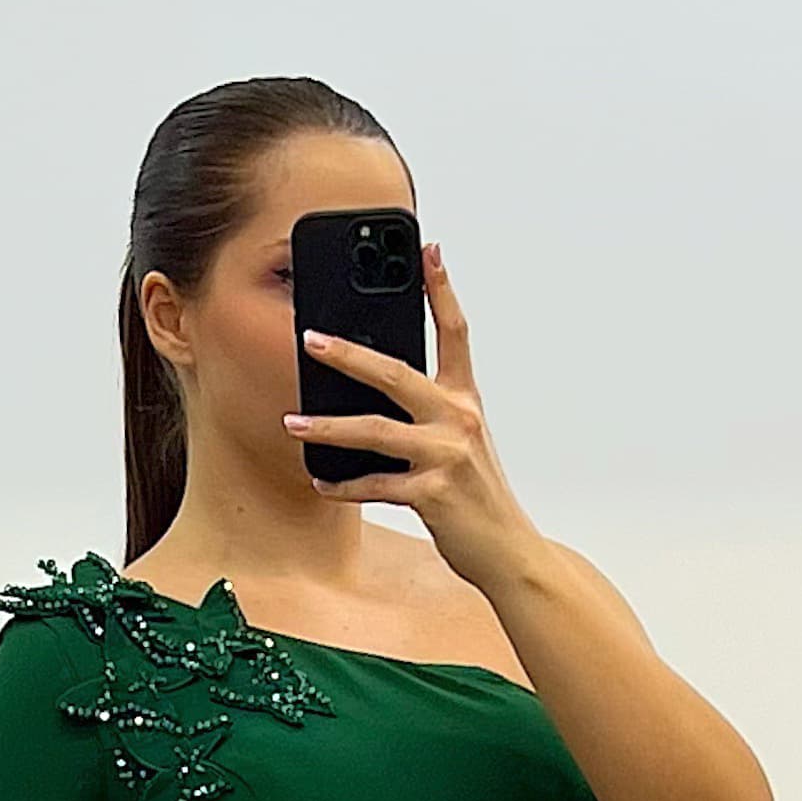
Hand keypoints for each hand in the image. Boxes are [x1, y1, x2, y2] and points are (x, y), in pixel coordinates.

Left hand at [284, 239, 533, 597]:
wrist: (508, 550)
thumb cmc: (478, 495)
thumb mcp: (462, 442)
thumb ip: (430, 413)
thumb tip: (375, 394)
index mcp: (466, 399)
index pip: (456, 332)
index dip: (442, 289)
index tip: (428, 250)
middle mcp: (458, 418)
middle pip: (396, 373)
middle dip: (349, 354)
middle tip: (311, 338)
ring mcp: (447, 456)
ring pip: (375, 431)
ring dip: (328, 427)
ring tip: (292, 421)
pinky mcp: (434, 494)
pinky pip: (375, 485)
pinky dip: (343, 485)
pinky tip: (318, 481)